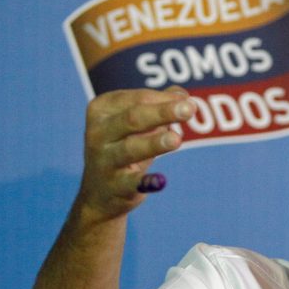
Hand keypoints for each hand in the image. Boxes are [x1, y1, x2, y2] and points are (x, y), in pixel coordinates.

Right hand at [78, 87, 196, 221]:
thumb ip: (159, 105)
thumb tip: (183, 95)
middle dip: (162, 112)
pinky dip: (145, 182)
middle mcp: (98, 132)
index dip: (164, 100)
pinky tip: (161, 181)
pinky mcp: (115, 186)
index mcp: (102, 110)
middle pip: (133, 119)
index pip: (137, 99)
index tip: (187, 100)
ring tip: (177, 139)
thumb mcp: (137, 124)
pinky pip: (131, 183)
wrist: (101, 192)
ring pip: (130, 149)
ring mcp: (104, 160)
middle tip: (190, 108)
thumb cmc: (124, 147)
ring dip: (154, 143)